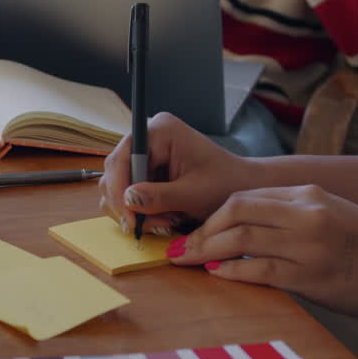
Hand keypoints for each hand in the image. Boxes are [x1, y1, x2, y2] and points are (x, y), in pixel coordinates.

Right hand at [99, 113, 258, 234]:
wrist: (242, 188)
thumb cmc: (226, 184)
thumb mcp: (194, 193)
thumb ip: (160, 196)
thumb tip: (128, 199)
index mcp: (160, 130)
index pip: (124, 158)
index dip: (120, 189)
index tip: (129, 218)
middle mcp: (147, 138)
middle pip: (115, 172)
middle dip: (126, 203)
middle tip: (142, 227)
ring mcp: (144, 155)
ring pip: (117, 185)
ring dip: (131, 210)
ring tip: (159, 224)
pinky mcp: (145, 171)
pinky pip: (126, 193)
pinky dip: (136, 211)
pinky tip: (157, 220)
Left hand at [168, 184, 357, 321]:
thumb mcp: (334, 217)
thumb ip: (293, 217)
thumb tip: (246, 230)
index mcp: (310, 194)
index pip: (245, 197)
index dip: (211, 215)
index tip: (193, 230)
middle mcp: (307, 213)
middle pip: (235, 212)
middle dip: (200, 231)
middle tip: (177, 249)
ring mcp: (311, 244)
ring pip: (240, 238)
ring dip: (206, 251)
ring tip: (186, 261)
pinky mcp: (314, 275)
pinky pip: (259, 269)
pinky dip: (232, 270)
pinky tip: (218, 275)